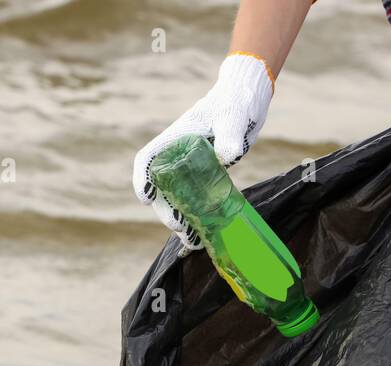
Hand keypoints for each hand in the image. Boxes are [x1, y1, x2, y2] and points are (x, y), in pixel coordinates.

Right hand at [133, 52, 273, 248]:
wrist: (248, 99)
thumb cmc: (236, 102)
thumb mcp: (232, 117)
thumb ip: (229, 136)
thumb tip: (227, 156)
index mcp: (175, 139)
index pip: (148, 160)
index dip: (142, 180)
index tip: (146, 198)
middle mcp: (178, 155)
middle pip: (161, 188)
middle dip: (166, 210)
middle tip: (180, 226)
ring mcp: (190, 167)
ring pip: (176, 198)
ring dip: (181, 220)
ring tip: (191, 241)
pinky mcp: (205, 175)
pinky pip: (195, 200)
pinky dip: (197, 217)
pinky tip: (204, 234)